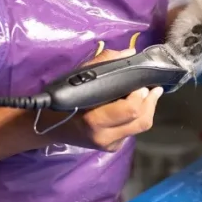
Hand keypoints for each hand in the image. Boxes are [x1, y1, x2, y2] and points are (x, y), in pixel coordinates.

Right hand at [45, 49, 161, 151]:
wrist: (49, 126)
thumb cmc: (63, 99)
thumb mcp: (79, 76)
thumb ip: (105, 62)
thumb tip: (130, 53)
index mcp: (93, 120)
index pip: (130, 110)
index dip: (140, 96)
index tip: (141, 83)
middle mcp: (103, 136)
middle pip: (142, 121)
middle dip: (150, 102)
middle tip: (152, 87)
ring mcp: (109, 144)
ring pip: (141, 127)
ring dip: (147, 109)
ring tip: (147, 94)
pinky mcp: (113, 148)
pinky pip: (133, 131)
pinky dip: (137, 117)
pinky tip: (134, 107)